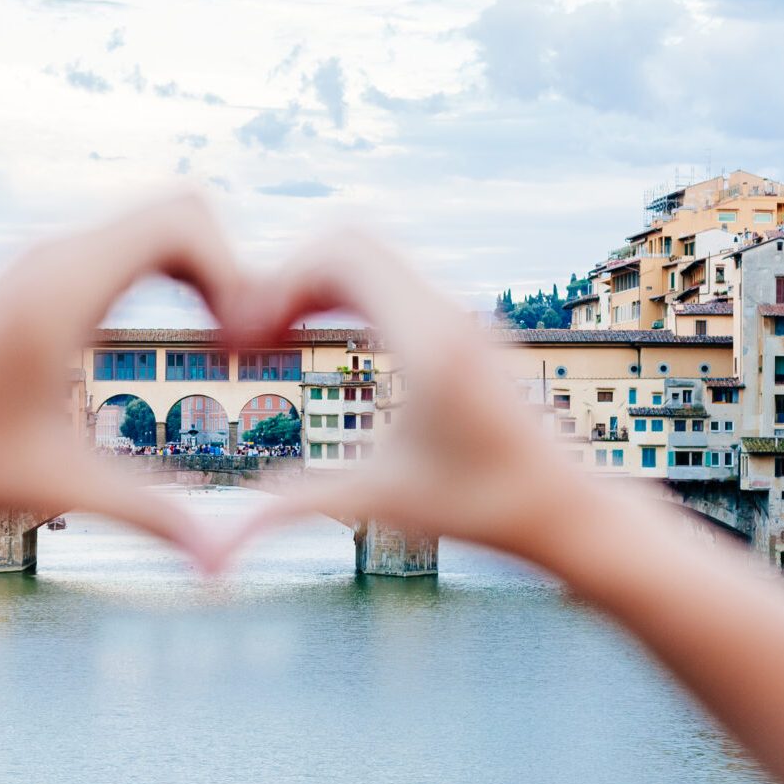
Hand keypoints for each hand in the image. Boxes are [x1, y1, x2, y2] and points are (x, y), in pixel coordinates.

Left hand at [0, 194, 244, 568]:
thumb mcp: (55, 489)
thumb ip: (149, 516)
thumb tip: (223, 565)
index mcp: (62, 286)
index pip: (185, 218)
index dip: (238, 271)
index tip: (242, 345)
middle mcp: (52, 254)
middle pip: (182, 207)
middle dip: (231, 265)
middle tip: (243, 343)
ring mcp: (40, 259)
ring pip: (151, 222)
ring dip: (199, 269)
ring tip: (220, 342)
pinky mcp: (31, 276)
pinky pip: (121, 243)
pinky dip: (163, 273)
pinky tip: (165, 339)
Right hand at [222, 232, 614, 561]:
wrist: (568, 508)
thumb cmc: (484, 509)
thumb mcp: (379, 504)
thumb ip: (293, 511)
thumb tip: (215, 548)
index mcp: (429, 339)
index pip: (341, 251)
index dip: (278, 281)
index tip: (248, 341)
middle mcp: (447, 310)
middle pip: (350, 235)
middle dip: (288, 274)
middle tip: (252, 335)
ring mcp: (459, 311)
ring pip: (372, 250)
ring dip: (315, 279)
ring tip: (273, 336)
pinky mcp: (461, 324)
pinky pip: (392, 274)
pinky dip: (344, 290)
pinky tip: (313, 339)